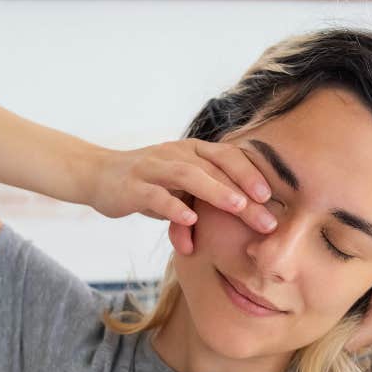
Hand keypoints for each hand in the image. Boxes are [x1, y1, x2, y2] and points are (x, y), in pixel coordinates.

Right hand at [89, 138, 277, 254]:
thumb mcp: (183, 187)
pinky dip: (174, 207)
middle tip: (267, 216)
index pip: (228, 156)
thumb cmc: (150, 184)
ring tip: (238, 207)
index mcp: (193, 151)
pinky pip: (156, 196)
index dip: (251, 173)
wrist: (98, 176)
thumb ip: (210, 197)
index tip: (272, 196)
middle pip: (215, 168)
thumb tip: (249, 216)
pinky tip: (191, 220)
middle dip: (244, 190)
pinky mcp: (132, 187)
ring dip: (216, 190)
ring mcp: (153, 168)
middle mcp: (176, 153)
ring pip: (188, 175)